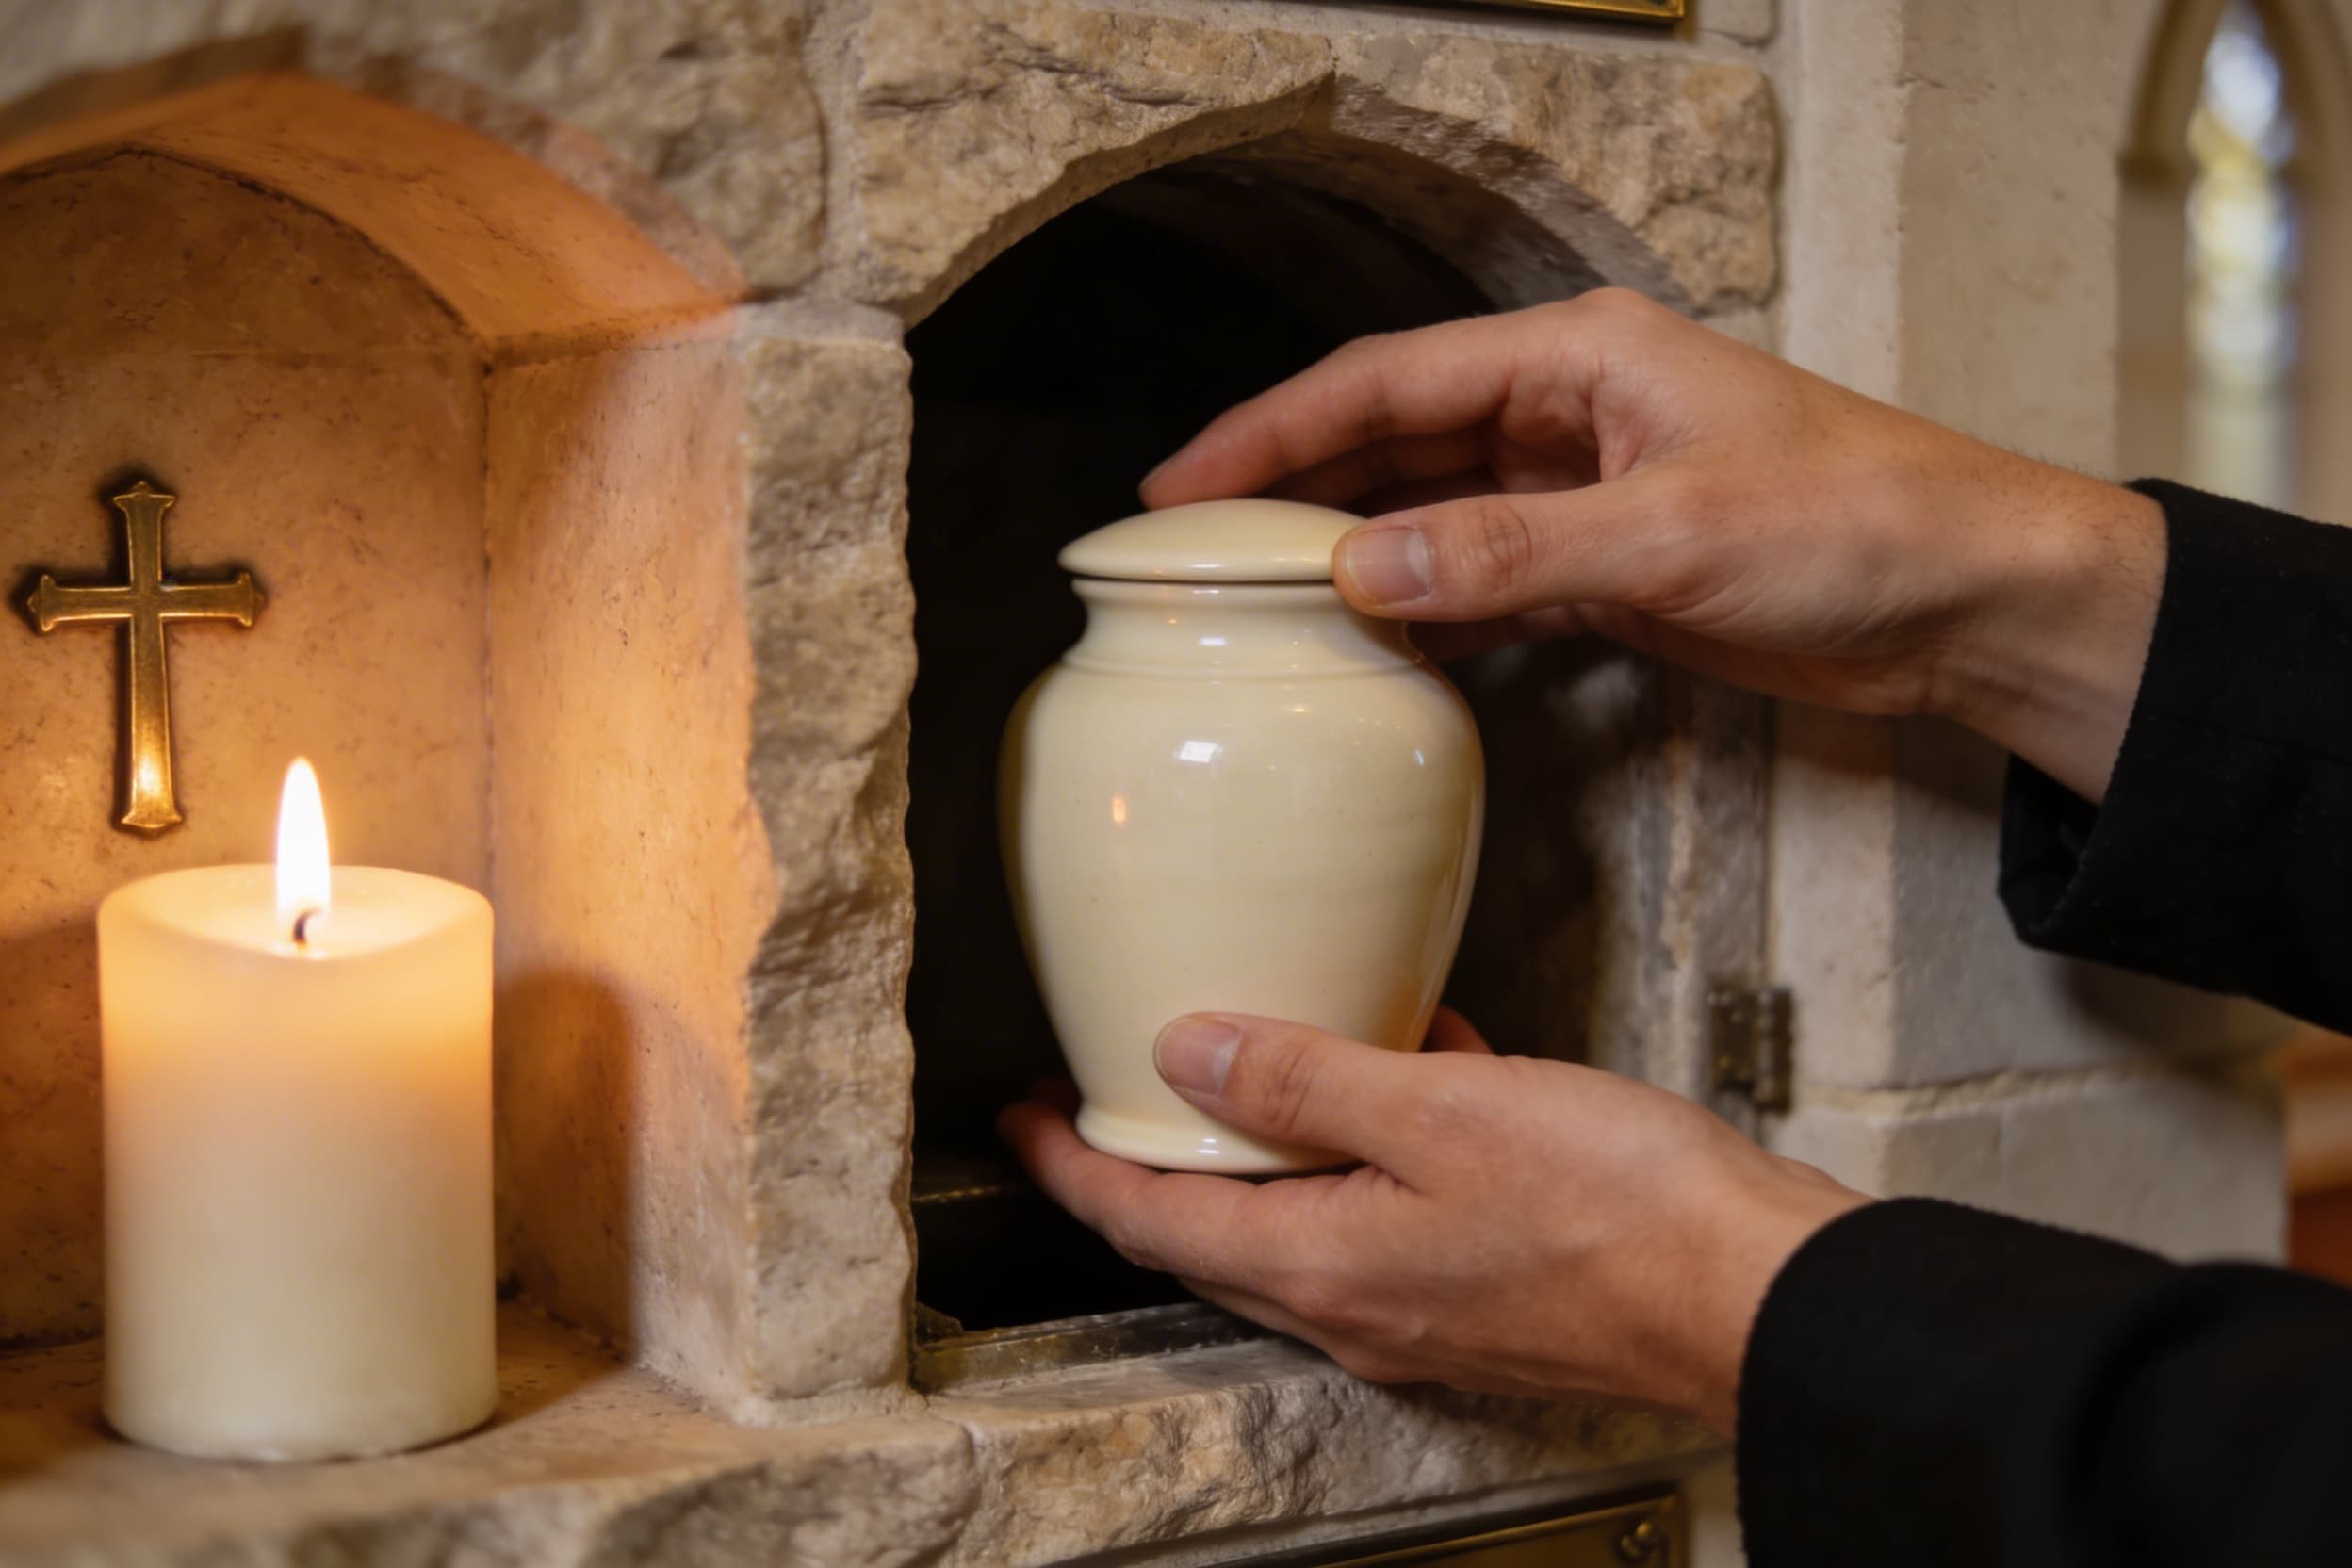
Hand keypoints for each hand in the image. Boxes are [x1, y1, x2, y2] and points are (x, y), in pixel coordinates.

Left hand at [1000, 1009, 1865, 1432]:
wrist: (1760, 1293)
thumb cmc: (1619, 1213)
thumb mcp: (1437, 1113)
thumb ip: (1303, 1077)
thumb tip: (1185, 1052)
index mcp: (1322, 1269)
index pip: (1148, 1222)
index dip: (1072, 1165)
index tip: (1020, 1116)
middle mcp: (1360, 1306)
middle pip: (1215, 1232)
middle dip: (1155, 1162)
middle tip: (1115, 1093)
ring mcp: (1427, 1307)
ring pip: (1307, 1218)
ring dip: (1276, 1144)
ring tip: (1268, 1055)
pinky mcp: (1491, 1289)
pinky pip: (1395, 1211)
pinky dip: (1379, 1144)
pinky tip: (1423, 1060)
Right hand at [1142, 289, 2164, 801]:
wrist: (1974, 602)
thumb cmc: (1858, 527)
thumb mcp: (1671, 536)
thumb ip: (1507, 552)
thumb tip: (1357, 567)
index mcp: (1579, 359)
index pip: (1387, 382)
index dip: (1272, 432)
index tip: (1179, 489)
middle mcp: (1571, 412)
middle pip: (1392, 442)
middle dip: (1290, 492)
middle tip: (1187, 557)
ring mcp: (1588, 492)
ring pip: (1432, 514)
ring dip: (1351, 556)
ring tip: (1250, 608)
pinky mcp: (1612, 570)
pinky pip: (1486, 581)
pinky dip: (1425, 610)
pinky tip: (1369, 645)